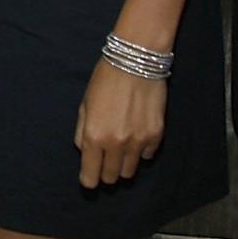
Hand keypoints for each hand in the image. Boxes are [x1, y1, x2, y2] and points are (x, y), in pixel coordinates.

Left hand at [73, 60, 164, 188]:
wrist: (136, 60)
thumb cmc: (105, 78)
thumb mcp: (84, 103)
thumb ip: (81, 131)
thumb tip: (84, 151)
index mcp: (94, 136)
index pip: (90, 177)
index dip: (88, 179)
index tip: (89, 176)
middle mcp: (116, 144)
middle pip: (111, 177)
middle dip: (105, 172)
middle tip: (105, 159)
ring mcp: (138, 142)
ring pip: (130, 171)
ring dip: (123, 164)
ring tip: (121, 147)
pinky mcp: (156, 136)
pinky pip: (147, 156)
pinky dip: (141, 151)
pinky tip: (137, 134)